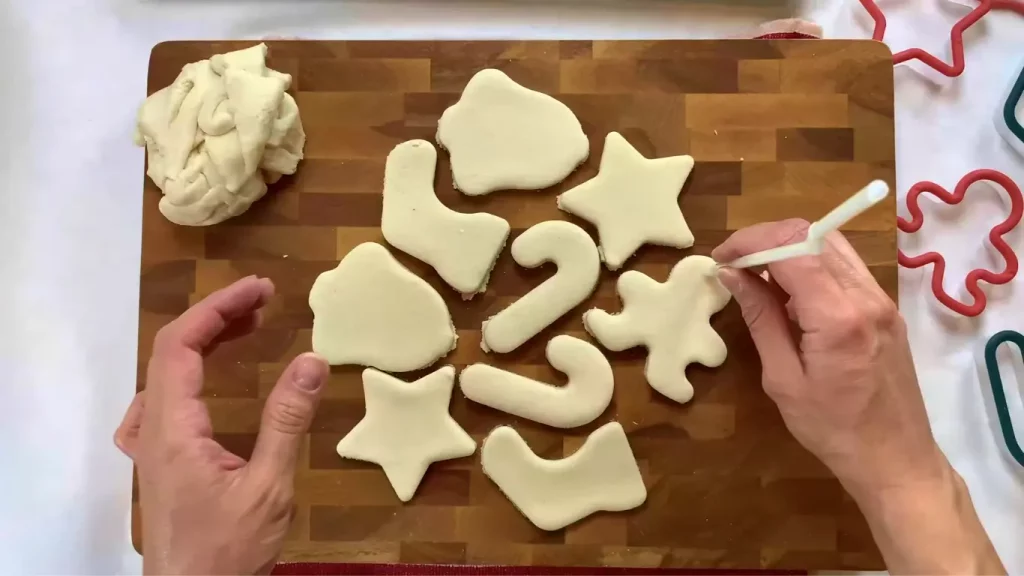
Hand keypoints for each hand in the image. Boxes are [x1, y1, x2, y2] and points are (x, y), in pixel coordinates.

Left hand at [115, 276, 328, 574]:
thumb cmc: (227, 550)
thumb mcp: (267, 488)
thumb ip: (286, 423)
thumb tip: (312, 361)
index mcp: (171, 428)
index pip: (180, 345)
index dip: (218, 308)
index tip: (260, 289)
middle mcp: (152, 430)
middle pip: (172, 352)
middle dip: (217, 317)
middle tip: (265, 301)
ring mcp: (151, 447)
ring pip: (168, 374)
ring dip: (206, 341)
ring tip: (251, 326)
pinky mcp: (160, 463)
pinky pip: (165, 399)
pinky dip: (192, 371)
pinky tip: (207, 378)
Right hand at [713, 219, 1002, 573]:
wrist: (895, 457)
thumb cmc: (832, 429)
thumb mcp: (783, 379)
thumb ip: (761, 319)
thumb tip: (733, 275)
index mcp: (838, 318)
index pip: (791, 248)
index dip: (750, 242)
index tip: (721, 259)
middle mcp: (865, 297)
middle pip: (811, 235)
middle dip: (765, 239)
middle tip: (732, 264)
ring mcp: (881, 299)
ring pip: (830, 243)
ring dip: (788, 247)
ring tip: (755, 273)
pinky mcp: (885, 307)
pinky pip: (844, 265)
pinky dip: (810, 263)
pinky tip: (788, 291)